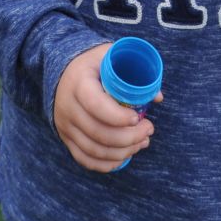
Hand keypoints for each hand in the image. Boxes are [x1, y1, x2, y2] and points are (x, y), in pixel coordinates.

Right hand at [53, 44, 159, 172]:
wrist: (63, 72)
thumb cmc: (94, 64)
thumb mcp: (110, 56)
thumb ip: (135, 70)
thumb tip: (157, 97)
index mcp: (79, 83)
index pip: (97, 105)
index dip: (119, 117)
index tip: (138, 117)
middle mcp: (68, 106)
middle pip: (99, 133)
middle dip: (130, 137)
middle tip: (148, 130)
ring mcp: (65, 125)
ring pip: (95, 150)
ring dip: (123, 152)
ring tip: (142, 142)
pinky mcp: (66, 138)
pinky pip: (85, 159)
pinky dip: (106, 164)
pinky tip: (123, 157)